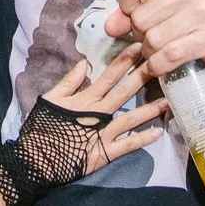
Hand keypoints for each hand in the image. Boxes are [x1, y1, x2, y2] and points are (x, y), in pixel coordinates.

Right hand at [43, 51, 165, 173]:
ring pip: (131, 118)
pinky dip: (143, 139)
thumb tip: (85, 63)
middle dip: (142, 78)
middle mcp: (99, 113)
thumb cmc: (42, 127)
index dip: (125, 61)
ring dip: (150, 109)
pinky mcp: (105, 152)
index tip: (139, 47)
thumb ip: (69, 81)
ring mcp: (104, 133)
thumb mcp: (50, 99)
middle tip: (161, 65)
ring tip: (168, 100)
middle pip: (124, 93)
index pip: (109, 76)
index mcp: (85, 99)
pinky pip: (128, 145)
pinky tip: (159, 133)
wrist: (36, 158)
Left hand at [107, 0, 204, 84]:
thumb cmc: (196, 14)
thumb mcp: (166, 2)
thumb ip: (134, 10)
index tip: (135, 14)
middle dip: (140, 34)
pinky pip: (169, 55)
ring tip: (158, 50)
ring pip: (153, 39)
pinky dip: (158, 65)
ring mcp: (204, 10)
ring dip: (149, 52)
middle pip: (140, 17)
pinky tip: (159, 66)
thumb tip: (110, 26)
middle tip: (151, 37)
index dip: (126, 5)